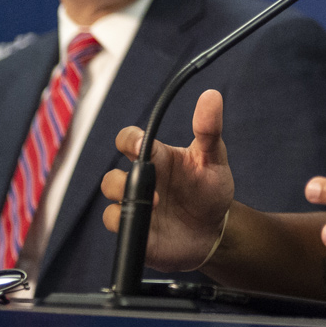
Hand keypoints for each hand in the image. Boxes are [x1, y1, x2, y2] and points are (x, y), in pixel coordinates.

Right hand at [102, 88, 233, 270]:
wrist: (216, 231)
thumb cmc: (211, 190)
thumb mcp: (214, 158)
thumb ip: (210, 130)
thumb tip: (211, 95)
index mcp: (157, 157)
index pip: (129, 140)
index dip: (129, 140)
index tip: (140, 146)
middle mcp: (141, 180)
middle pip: (111, 175)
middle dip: (121, 180)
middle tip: (151, 187)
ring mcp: (137, 205)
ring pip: (110, 199)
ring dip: (124, 200)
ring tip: (155, 205)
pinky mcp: (136, 229)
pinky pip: (115, 223)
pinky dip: (125, 222)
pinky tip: (148, 225)